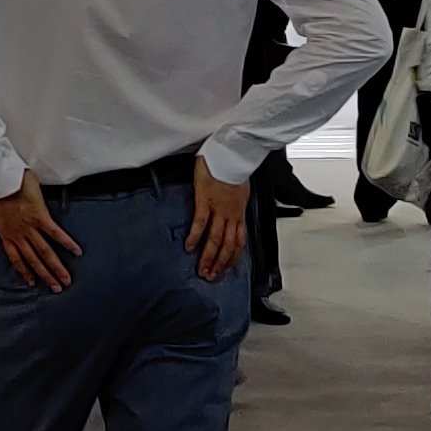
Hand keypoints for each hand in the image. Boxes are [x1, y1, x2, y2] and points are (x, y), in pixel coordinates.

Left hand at [0, 178, 81, 290]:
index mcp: (6, 234)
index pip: (16, 258)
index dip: (24, 271)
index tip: (32, 281)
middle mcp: (19, 234)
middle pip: (34, 260)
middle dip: (45, 276)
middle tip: (56, 288)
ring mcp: (30, 227)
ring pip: (45, 252)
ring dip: (56, 267)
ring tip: (66, 279)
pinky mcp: (40, 216)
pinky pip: (55, 232)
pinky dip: (66, 242)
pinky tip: (76, 251)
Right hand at [185, 164, 250, 280]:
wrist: (230, 155)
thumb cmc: (234, 168)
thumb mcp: (241, 189)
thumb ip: (236, 202)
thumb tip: (234, 209)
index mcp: (239, 212)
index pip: (239, 242)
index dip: (233, 258)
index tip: (226, 268)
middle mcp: (231, 215)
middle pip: (227, 246)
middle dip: (220, 264)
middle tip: (212, 276)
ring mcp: (219, 209)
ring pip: (216, 239)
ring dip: (209, 257)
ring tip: (201, 269)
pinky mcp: (205, 201)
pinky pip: (201, 223)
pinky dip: (195, 237)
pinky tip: (189, 246)